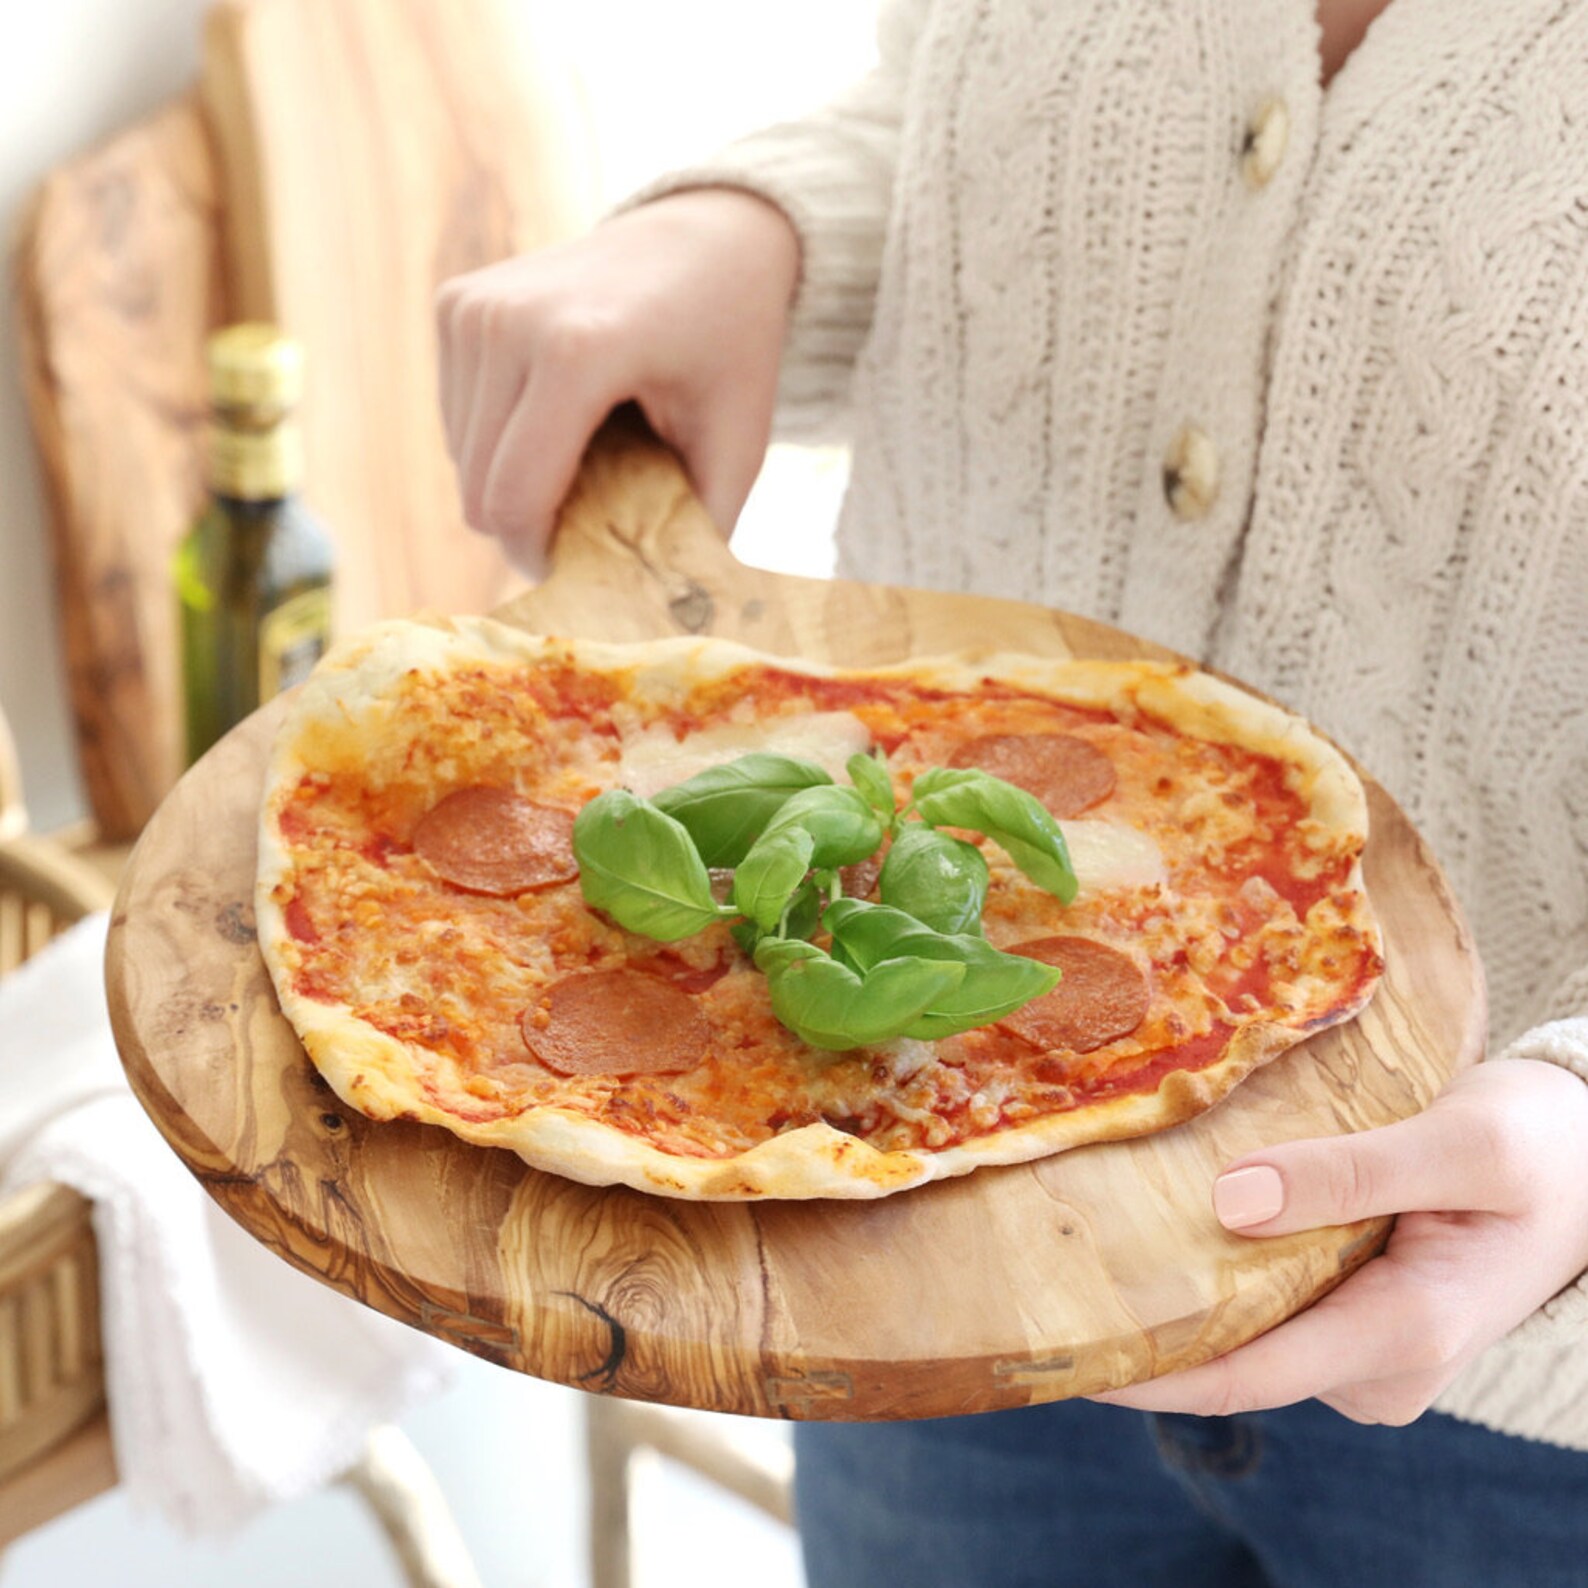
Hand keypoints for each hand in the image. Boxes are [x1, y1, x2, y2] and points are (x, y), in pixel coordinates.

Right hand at [435, 188, 800, 575]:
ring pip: (460, 461)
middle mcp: (507, 321)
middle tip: (591, 525)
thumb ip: (701, 531)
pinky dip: (499, 443)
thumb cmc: (729, 345)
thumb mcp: (737, 441)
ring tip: (587, 458)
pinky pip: (455, 422)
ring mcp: (471, 306)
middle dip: (528, 528)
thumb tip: (670, 619)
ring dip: (514, 484)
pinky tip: (558, 420)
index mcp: (577, 350)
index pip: (513, 500)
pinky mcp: (454, 303)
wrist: (706, 236)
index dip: (541, 557)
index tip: (585, 568)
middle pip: (477, 491)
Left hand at [1090, 1058, 1587, 1424]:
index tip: (1062, 1344)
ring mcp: (1364, 1347)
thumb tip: (1231, 1200)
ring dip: (1177, 1285)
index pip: (1244, 1374)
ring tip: (1090, 1227)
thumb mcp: (1462, 1144)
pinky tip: (1164, 1219)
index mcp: (1405, 1331)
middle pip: (1233, 1353)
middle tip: (1049, 1260)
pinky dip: (1218, 1268)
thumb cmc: (1539, 1148)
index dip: (1145, 1368)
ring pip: (1245, 1327)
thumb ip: (1351, 1172)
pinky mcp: (1354, 1318)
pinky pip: (1266, 1305)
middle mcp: (1376, 1364)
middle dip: (1144, 1319)